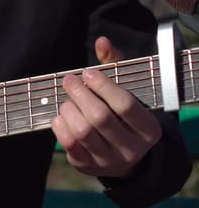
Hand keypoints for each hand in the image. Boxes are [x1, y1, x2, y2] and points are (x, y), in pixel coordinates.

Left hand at [51, 37, 161, 176]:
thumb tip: (101, 41)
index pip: (125, 105)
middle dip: (80, 95)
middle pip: (100, 118)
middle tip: (69, 80)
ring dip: (69, 109)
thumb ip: (114, 66)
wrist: (122, 157)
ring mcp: (108, 160)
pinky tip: (60, 115)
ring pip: (82, 131)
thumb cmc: (122, 116)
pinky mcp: (87, 166)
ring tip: (67, 100)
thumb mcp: (126, 92)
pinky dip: (60, 126)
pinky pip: (69, 144)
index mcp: (148, 129)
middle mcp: (131, 148)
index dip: (103, 86)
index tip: (87, 72)